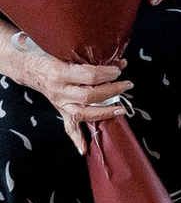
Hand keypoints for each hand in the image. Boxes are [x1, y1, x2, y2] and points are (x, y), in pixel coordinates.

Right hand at [0, 37, 129, 153]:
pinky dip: (77, 138)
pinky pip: (69, 126)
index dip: (107, 73)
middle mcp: (60, 90)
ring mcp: (60, 103)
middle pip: (89, 96)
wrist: (32, 68)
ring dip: (104, 112)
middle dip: (111, 91)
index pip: (89, 76)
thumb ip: (95, 59)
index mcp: (61, 73)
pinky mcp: (61, 110)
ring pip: (82, 112)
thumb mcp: (70, 53)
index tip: (119, 70)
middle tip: (126, 85)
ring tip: (121, 109)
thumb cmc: (53, 57)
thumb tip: (121, 63)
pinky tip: (84, 148)